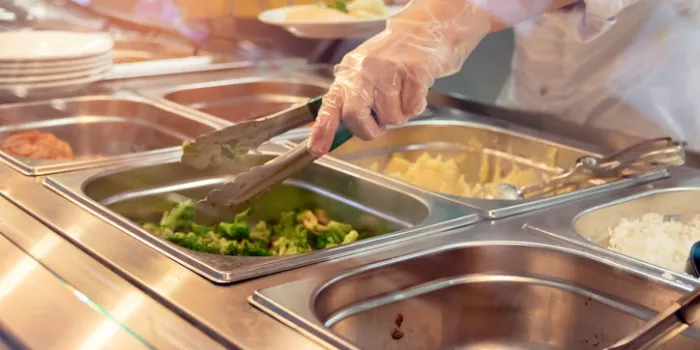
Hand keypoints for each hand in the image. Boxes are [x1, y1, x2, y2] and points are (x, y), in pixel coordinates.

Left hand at [309, 0, 490, 155]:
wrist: (424, 30)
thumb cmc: (393, 58)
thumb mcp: (364, 72)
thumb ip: (352, 96)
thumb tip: (341, 127)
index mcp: (348, 73)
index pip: (330, 104)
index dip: (323, 129)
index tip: (317, 149)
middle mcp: (363, 71)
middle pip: (356, 117)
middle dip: (370, 129)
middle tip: (381, 123)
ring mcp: (388, 71)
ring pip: (391, 118)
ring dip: (400, 114)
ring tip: (403, 93)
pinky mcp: (413, 72)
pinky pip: (413, 108)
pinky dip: (417, 106)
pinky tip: (415, 88)